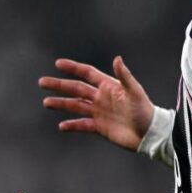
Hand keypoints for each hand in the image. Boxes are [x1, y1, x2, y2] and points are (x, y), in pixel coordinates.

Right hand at [38, 56, 154, 151]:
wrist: (149, 134)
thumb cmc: (145, 110)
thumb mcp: (135, 92)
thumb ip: (124, 76)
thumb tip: (117, 58)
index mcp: (108, 86)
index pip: (87, 73)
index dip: (73, 68)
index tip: (58, 64)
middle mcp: (101, 97)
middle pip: (76, 89)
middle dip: (59, 85)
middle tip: (42, 82)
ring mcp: (99, 112)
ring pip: (76, 106)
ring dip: (61, 104)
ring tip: (46, 102)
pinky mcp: (99, 127)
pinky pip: (82, 124)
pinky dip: (72, 125)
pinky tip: (62, 125)